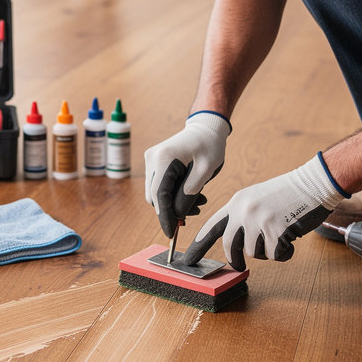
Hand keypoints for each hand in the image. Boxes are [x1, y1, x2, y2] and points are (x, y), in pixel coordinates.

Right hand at [144, 111, 230, 236]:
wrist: (206, 127)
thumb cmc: (210, 146)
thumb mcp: (205, 171)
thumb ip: (190, 194)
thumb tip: (176, 215)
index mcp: (163, 158)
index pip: (159, 196)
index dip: (165, 217)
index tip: (171, 234)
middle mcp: (152, 159)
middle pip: (155, 196)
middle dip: (171, 210)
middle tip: (194, 214)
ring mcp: (151, 160)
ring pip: (157, 193)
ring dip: (174, 203)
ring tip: (199, 202)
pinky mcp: (155, 162)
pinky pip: (160, 186)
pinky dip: (173, 194)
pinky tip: (192, 195)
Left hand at [182, 154, 347, 269]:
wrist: (312, 184)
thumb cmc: (287, 194)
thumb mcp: (256, 198)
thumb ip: (241, 216)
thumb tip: (232, 243)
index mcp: (236, 202)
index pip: (211, 227)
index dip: (198, 246)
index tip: (187, 260)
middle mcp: (244, 211)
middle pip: (230, 247)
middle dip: (234, 261)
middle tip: (238, 267)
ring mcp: (259, 221)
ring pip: (254, 253)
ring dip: (267, 250)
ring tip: (279, 233)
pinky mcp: (276, 232)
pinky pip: (274, 255)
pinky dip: (284, 252)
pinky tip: (291, 237)